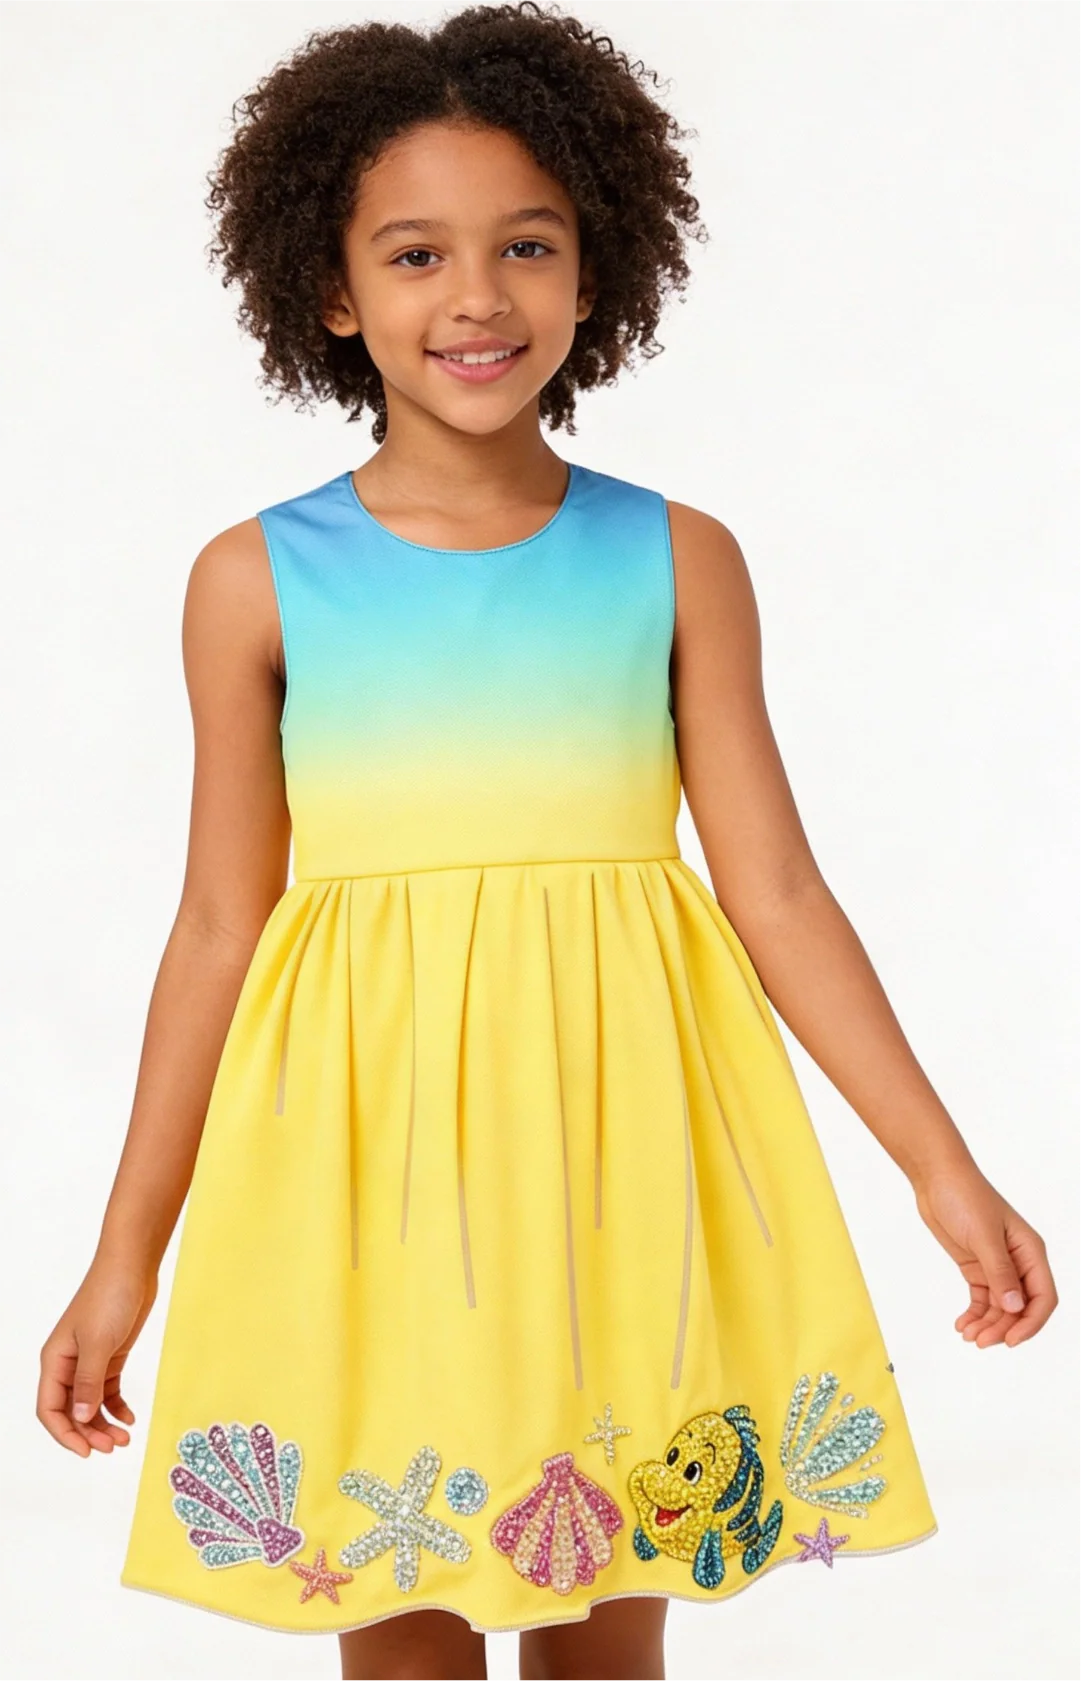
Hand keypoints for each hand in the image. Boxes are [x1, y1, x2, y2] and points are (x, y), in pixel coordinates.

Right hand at [37, 1258, 157, 1455]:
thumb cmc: (109, 1297)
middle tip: (113, 1447)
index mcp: (55, 1361)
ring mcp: (89, 1361)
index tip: (86, 1452)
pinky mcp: (110, 1356)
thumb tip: (80, 1418)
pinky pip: (107, 1391)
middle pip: (71, 1412)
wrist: (132, 1267)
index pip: (50, 1409)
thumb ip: (88, 1382)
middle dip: (89, 1433)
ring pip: (90, 1405)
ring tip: (124, 1439)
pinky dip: (117, 1407)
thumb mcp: (98, 1343)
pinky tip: (130, 1418)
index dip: (65, 1434)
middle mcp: (68, 1365)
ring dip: (104, 1424)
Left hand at [912, 1161, 1056, 1346]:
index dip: (1031, 1323)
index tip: (1011, 1341)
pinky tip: (962, 1325)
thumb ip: (1000, 1273)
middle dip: (1003, 1328)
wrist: (936, 1179)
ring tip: (967, 1335)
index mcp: (1030, 1251)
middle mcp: (1018, 1262)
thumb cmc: (965, 1196)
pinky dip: (974, 1314)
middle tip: (980, 1341)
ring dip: (987, 1325)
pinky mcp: (976, 1267)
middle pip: (1020, 1307)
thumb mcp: (984, 1236)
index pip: (1043, 1297)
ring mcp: (997, 1266)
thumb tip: (1015, 1307)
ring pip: (1000, 1307)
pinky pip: (981, 1299)